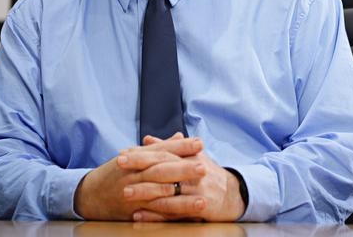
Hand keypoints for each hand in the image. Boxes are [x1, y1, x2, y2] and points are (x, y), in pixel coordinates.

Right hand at [73, 135, 202, 219]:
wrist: (88, 194)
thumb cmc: (115, 172)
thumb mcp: (135, 156)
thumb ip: (159, 147)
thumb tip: (181, 136)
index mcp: (137, 158)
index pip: (162, 150)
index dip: (181, 147)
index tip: (200, 143)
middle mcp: (135, 174)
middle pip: (162, 170)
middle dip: (184, 170)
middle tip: (204, 168)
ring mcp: (133, 193)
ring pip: (160, 195)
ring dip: (182, 199)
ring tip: (202, 199)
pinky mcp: (132, 211)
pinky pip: (153, 214)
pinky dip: (170, 216)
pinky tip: (185, 217)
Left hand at [120, 135, 245, 221]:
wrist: (234, 195)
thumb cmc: (208, 174)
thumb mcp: (192, 157)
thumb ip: (169, 148)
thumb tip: (147, 138)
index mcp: (191, 157)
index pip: (163, 153)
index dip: (142, 153)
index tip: (123, 154)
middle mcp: (194, 172)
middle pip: (163, 169)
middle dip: (140, 168)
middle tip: (118, 167)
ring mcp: (197, 191)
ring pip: (167, 192)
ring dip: (145, 193)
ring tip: (125, 193)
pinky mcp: (200, 208)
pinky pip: (174, 212)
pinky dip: (155, 215)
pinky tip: (139, 215)